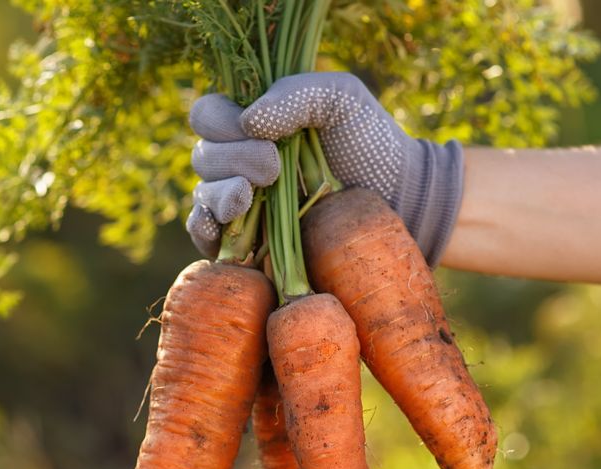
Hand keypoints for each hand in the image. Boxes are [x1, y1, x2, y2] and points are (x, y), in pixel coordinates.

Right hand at [187, 72, 463, 265]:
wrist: (398, 200)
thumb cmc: (370, 143)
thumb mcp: (341, 99)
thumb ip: (297, 93)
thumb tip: (248, 122)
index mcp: (253, 123)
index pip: (207, 115)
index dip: (220, 121)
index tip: (259, 130)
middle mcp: (238, 161)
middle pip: (203, 156)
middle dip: (233, 158)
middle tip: (274, 167)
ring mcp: (239, 204)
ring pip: (203, 195)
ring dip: (221, 193)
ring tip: (250, 195)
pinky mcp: (244, 244)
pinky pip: (204, 236)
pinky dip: (204, 229)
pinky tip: (222, 224)